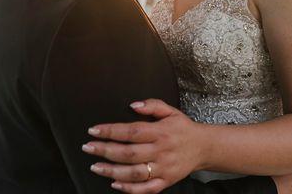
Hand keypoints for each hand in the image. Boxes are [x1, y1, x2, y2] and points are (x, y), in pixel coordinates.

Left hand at [82, 99, 204, 192]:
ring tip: (95, 166)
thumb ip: (152, 105)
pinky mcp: (166, 181)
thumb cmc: (183, 128)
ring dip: (112, 170)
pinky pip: (145, 188)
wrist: (204, 147)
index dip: (111, 131)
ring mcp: (163, 168)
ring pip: (134, 172)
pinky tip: (115, 183)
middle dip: (105, 150)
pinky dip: (129, 188)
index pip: (131, 131)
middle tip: (87, 147)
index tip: (94, 130)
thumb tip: (133, 105)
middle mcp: (161, 150)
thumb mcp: (171, 111)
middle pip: (129, 153)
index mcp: (161, 131)